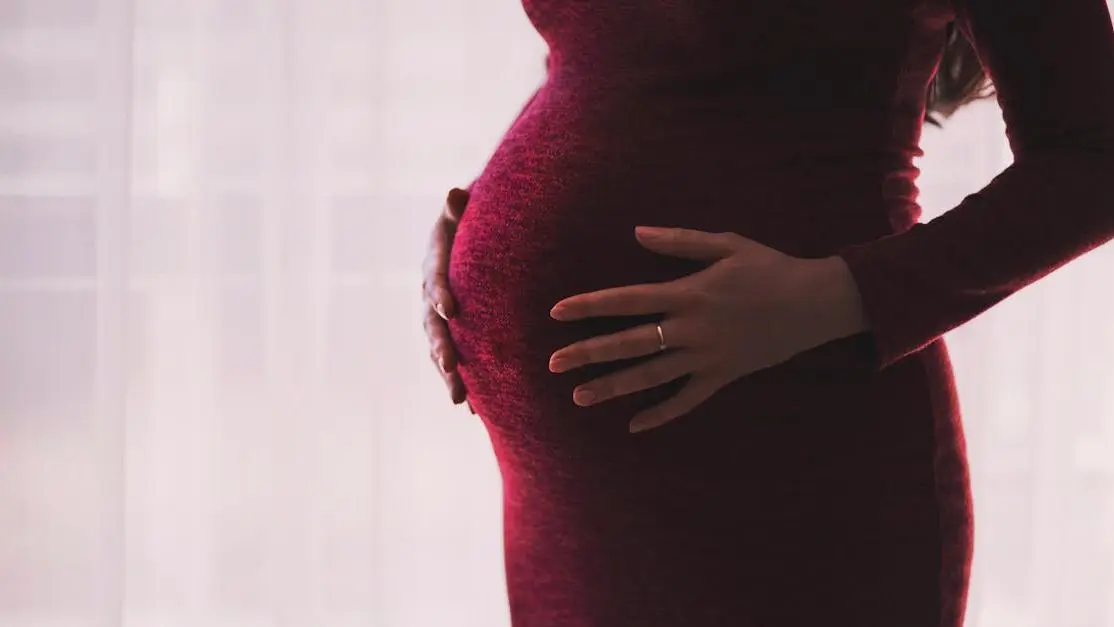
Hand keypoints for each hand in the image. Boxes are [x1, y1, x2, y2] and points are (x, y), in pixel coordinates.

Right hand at [422, 187, 470, 407]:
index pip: (434, 279)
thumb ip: (460, 207)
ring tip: (461, 399)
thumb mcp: (466, 209)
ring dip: (449, 375)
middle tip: (451, 366)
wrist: (474, 236)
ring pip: (440, 349)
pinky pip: (455, 361)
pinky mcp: (454, 333)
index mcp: (434, 264)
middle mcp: (431, 295)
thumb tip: (454, 193)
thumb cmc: (473, 220)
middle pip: (432, 324)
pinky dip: (463, 382)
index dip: (439, 293)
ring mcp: (439, 318)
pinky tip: (476, 410)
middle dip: (442, 346)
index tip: (449, 309)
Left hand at [547, 227, 865, 432]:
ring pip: (651, 376)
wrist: (816, 302)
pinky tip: (635, 426)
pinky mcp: (723, 376)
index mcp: (687, 293)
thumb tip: (636, 232)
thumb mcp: (726, 244)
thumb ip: (679, 241)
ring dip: (614, 387)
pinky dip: (662, 414)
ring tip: (580, 396)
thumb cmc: (770, 267)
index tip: (557, 313)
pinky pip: (688, 401)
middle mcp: (691, 328)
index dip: (589, 306)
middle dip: (588, 353)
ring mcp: (707, 357)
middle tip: (553, 364)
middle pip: (629, 343)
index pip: (626, 300)